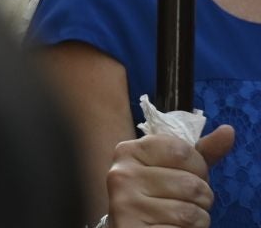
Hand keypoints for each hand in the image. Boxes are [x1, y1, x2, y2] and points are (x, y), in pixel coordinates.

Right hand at [106, 124, 235, 227]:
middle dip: (201, 197)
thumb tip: (228, 131)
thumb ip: (200, 152)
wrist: (132, 226)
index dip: (198, 168)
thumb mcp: (174, 168)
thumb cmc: (156, 194)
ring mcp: (125, 203)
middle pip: (191, 184)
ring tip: (179, 217)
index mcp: (129, 150)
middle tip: (183, 200)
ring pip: (191, 213)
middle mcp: (122, 174)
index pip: (183, 151)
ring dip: (197, 219)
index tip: (187, 175)